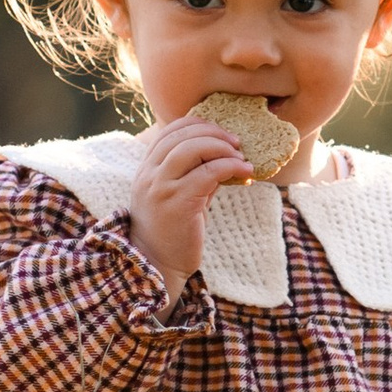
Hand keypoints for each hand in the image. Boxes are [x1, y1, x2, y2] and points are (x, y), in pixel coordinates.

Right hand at [127, 113, 252, 298]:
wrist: (158, 267)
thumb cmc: (172, 233)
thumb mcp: (179, 196)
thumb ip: (195, 173)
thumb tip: (226, 155)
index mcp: (146, 170)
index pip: (169, 131)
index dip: (198, 124)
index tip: (220, 133)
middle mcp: (149, 175)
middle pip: (182, 134)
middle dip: (215, 133)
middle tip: (237, 143)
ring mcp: (161, 187)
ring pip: (194, 148)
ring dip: (223, 147)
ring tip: (241, 157)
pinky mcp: (178, 202)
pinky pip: (208, 173)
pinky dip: (230, 166)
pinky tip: (245, 172)